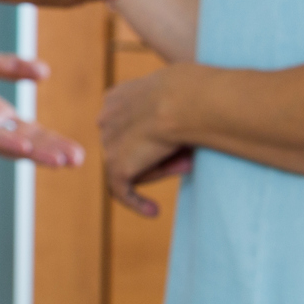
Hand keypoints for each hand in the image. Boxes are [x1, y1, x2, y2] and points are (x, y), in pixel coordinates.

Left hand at [0, 39, 83, 167]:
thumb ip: (10, 67)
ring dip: (35, 153)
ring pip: (8, 144)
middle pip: (24, 141)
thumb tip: (45, 71)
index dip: (52, 141)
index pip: (30, 130)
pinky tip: (24, 147)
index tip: (77, 152)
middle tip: (78, 161)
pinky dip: (4, 141)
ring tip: (61, 161)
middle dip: (50, 151)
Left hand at [99, 66, 193, 216]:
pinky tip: (153, 211)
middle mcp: (107, 117)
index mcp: (119, 97)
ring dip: (159, 170)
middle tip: (189, 157)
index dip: (156, 136)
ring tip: (186, 164)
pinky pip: (121, 190)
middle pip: (130, 147)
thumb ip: (173, 109)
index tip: (180, 142)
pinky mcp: (117, 165)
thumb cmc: (195, 92)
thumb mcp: (181, 95)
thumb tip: (183, 122)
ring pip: (131, 166)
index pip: (132, 125)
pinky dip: (135, 202)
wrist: (186, 99)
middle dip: (160, 155)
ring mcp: (109, 142)